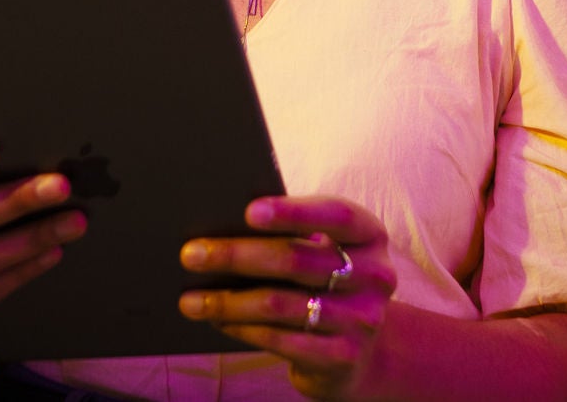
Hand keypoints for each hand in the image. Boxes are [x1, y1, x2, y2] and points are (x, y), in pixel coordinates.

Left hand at [178, 196, 398, 399]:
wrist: (357, 352)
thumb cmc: (323, 284)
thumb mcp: (323, 252)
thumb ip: (292, 236)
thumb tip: (221, 227)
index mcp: (370, 235)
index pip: (336, 215)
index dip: (293, 212)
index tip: (247, 211)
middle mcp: (376, 275)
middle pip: (297, 259)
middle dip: (237, 255)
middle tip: (191, 254)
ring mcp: (363, 319)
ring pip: (281, 304)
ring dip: (228, 300)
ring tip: (191, 299)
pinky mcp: (343, 356)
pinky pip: (280, 339)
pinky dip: (242, 328)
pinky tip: (217, 320)